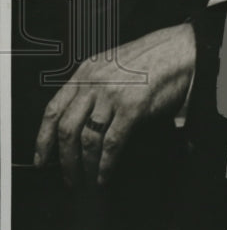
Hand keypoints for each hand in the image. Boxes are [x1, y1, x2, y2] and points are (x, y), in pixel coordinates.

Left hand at [34, 23, 195, 185]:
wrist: (181, 50)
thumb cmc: (152, 58)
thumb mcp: (113, 65)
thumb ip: (95, 88)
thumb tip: (83, 123)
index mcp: (86, 72)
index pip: (53, 109)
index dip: (43, 138)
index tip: (41, 158)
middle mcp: (94, 83)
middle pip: (67, 129)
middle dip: (64, 159)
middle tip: (68, 176)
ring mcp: (112, 95)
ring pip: (87, 139)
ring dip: (85, 165)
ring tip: (87, 179)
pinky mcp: (132, 107)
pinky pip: (111, 143)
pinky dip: (105, 164)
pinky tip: (104, 174)